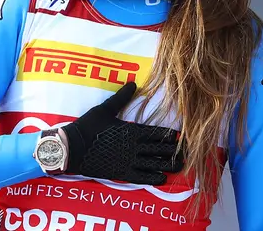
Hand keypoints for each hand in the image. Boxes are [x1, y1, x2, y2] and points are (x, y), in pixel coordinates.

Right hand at [61, 82, 184, 184]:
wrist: (71, 148)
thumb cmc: (87, 126)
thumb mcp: (105, 109)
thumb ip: (121, 97)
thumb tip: (133, 82)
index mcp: (132, 130)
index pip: (158, 133)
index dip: (172, 136)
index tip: (183, 136)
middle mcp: (134, 146)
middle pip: (161, 149)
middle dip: (176, 151)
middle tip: (190, 153)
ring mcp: (128, 161)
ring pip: (155, 164)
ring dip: (169, 165)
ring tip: (181, 166)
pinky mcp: (121, 173)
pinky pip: (141, 177)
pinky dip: (153, 178)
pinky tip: (162, 179)